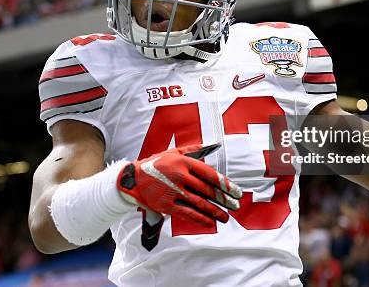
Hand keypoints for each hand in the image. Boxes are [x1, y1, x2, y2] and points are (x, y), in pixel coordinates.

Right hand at [117, 144, 241, 226]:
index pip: (210, 174)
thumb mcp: (173, 152)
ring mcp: (173, 191)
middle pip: (207, 190)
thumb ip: (194, 149)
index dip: (225, 184)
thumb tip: (212, 146)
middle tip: (235, 206)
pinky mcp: (166, 204)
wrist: (133, 178)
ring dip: (215, 211)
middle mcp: (180, 176)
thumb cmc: (156, 163)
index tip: (236, 191)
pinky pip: (186, 213)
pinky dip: (200, 219)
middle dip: (224, 200)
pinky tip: (210, 222)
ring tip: (226, 217)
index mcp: (184, 162)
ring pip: (199, 203)